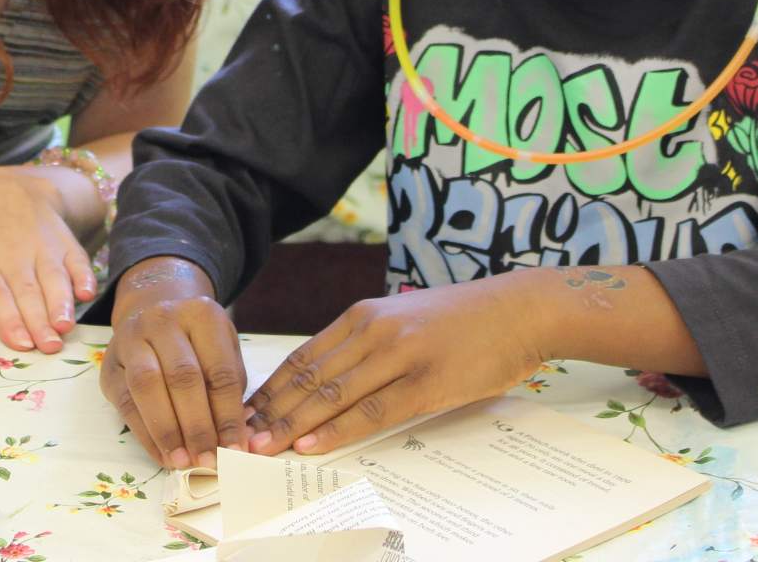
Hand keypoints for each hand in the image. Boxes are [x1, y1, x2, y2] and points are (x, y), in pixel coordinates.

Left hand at [0, 165, 98, 354]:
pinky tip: (87, 292)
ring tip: (65, 326)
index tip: (20, 343)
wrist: (5, 189)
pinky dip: (84, 275)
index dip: (9, 318)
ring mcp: (42, 246)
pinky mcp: (64, 241)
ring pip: (53, 277)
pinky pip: (77, 258)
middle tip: (48, 348)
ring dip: (61, 302)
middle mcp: (12, 254)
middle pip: (27, 291)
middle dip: (38, 321)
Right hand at [99, 256, 247, 469]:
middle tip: (209, 461)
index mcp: (202, 314)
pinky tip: (163, 455)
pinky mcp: (109, 364)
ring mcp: (132, 338)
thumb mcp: (223, 350)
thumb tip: (237, 440)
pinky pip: (125, 402)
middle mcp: (164, 320)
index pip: (220, 370)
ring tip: (183, 462)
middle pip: (183, 378)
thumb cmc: (197, 340)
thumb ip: (230, 390)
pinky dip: (145, 434)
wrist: (152, 311)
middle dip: (198, 426)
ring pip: (147, 386)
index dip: (229, 415)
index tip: (236, 450)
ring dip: (167, 431)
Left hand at [245, 276, 545, 455]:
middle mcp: (373, 331)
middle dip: (270, 411)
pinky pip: (372, 410)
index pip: (303, 357)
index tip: (245, 414)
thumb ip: (367, 344)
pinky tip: (312, 444)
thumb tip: (328, 381)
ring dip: (292, 424)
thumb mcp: (403, 320)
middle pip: (308, 377)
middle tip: (238, 438)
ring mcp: (399, 355)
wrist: (519, 310)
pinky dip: (336, 429)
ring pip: (331, 395)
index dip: (269, 388)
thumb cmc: (463, 320)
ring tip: (262, 447)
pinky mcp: (426, 381)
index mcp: (364, 316)